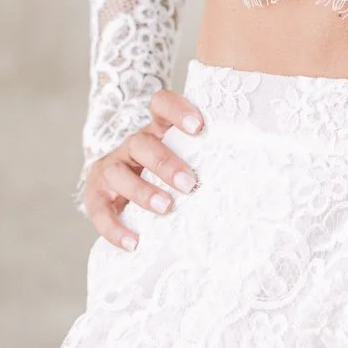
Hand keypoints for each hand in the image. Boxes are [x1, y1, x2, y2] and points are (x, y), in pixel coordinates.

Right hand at [81, 89, 205, 250]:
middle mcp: (132, 146)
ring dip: (143, 191)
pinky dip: (115, 228)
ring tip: (166, 208)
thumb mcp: (184, 159)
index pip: (161, 105)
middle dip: (166, 163)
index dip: (177, 111)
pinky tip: (133, 242)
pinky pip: (100, 210)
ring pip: (118, 172)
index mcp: (156, 131)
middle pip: (142, 143)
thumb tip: (251, 177)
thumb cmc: (167, 175)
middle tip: (190, 184)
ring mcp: (111, 168)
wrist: (119, 187)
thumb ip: (206, 160)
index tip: (199, 127)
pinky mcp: (95, 195)